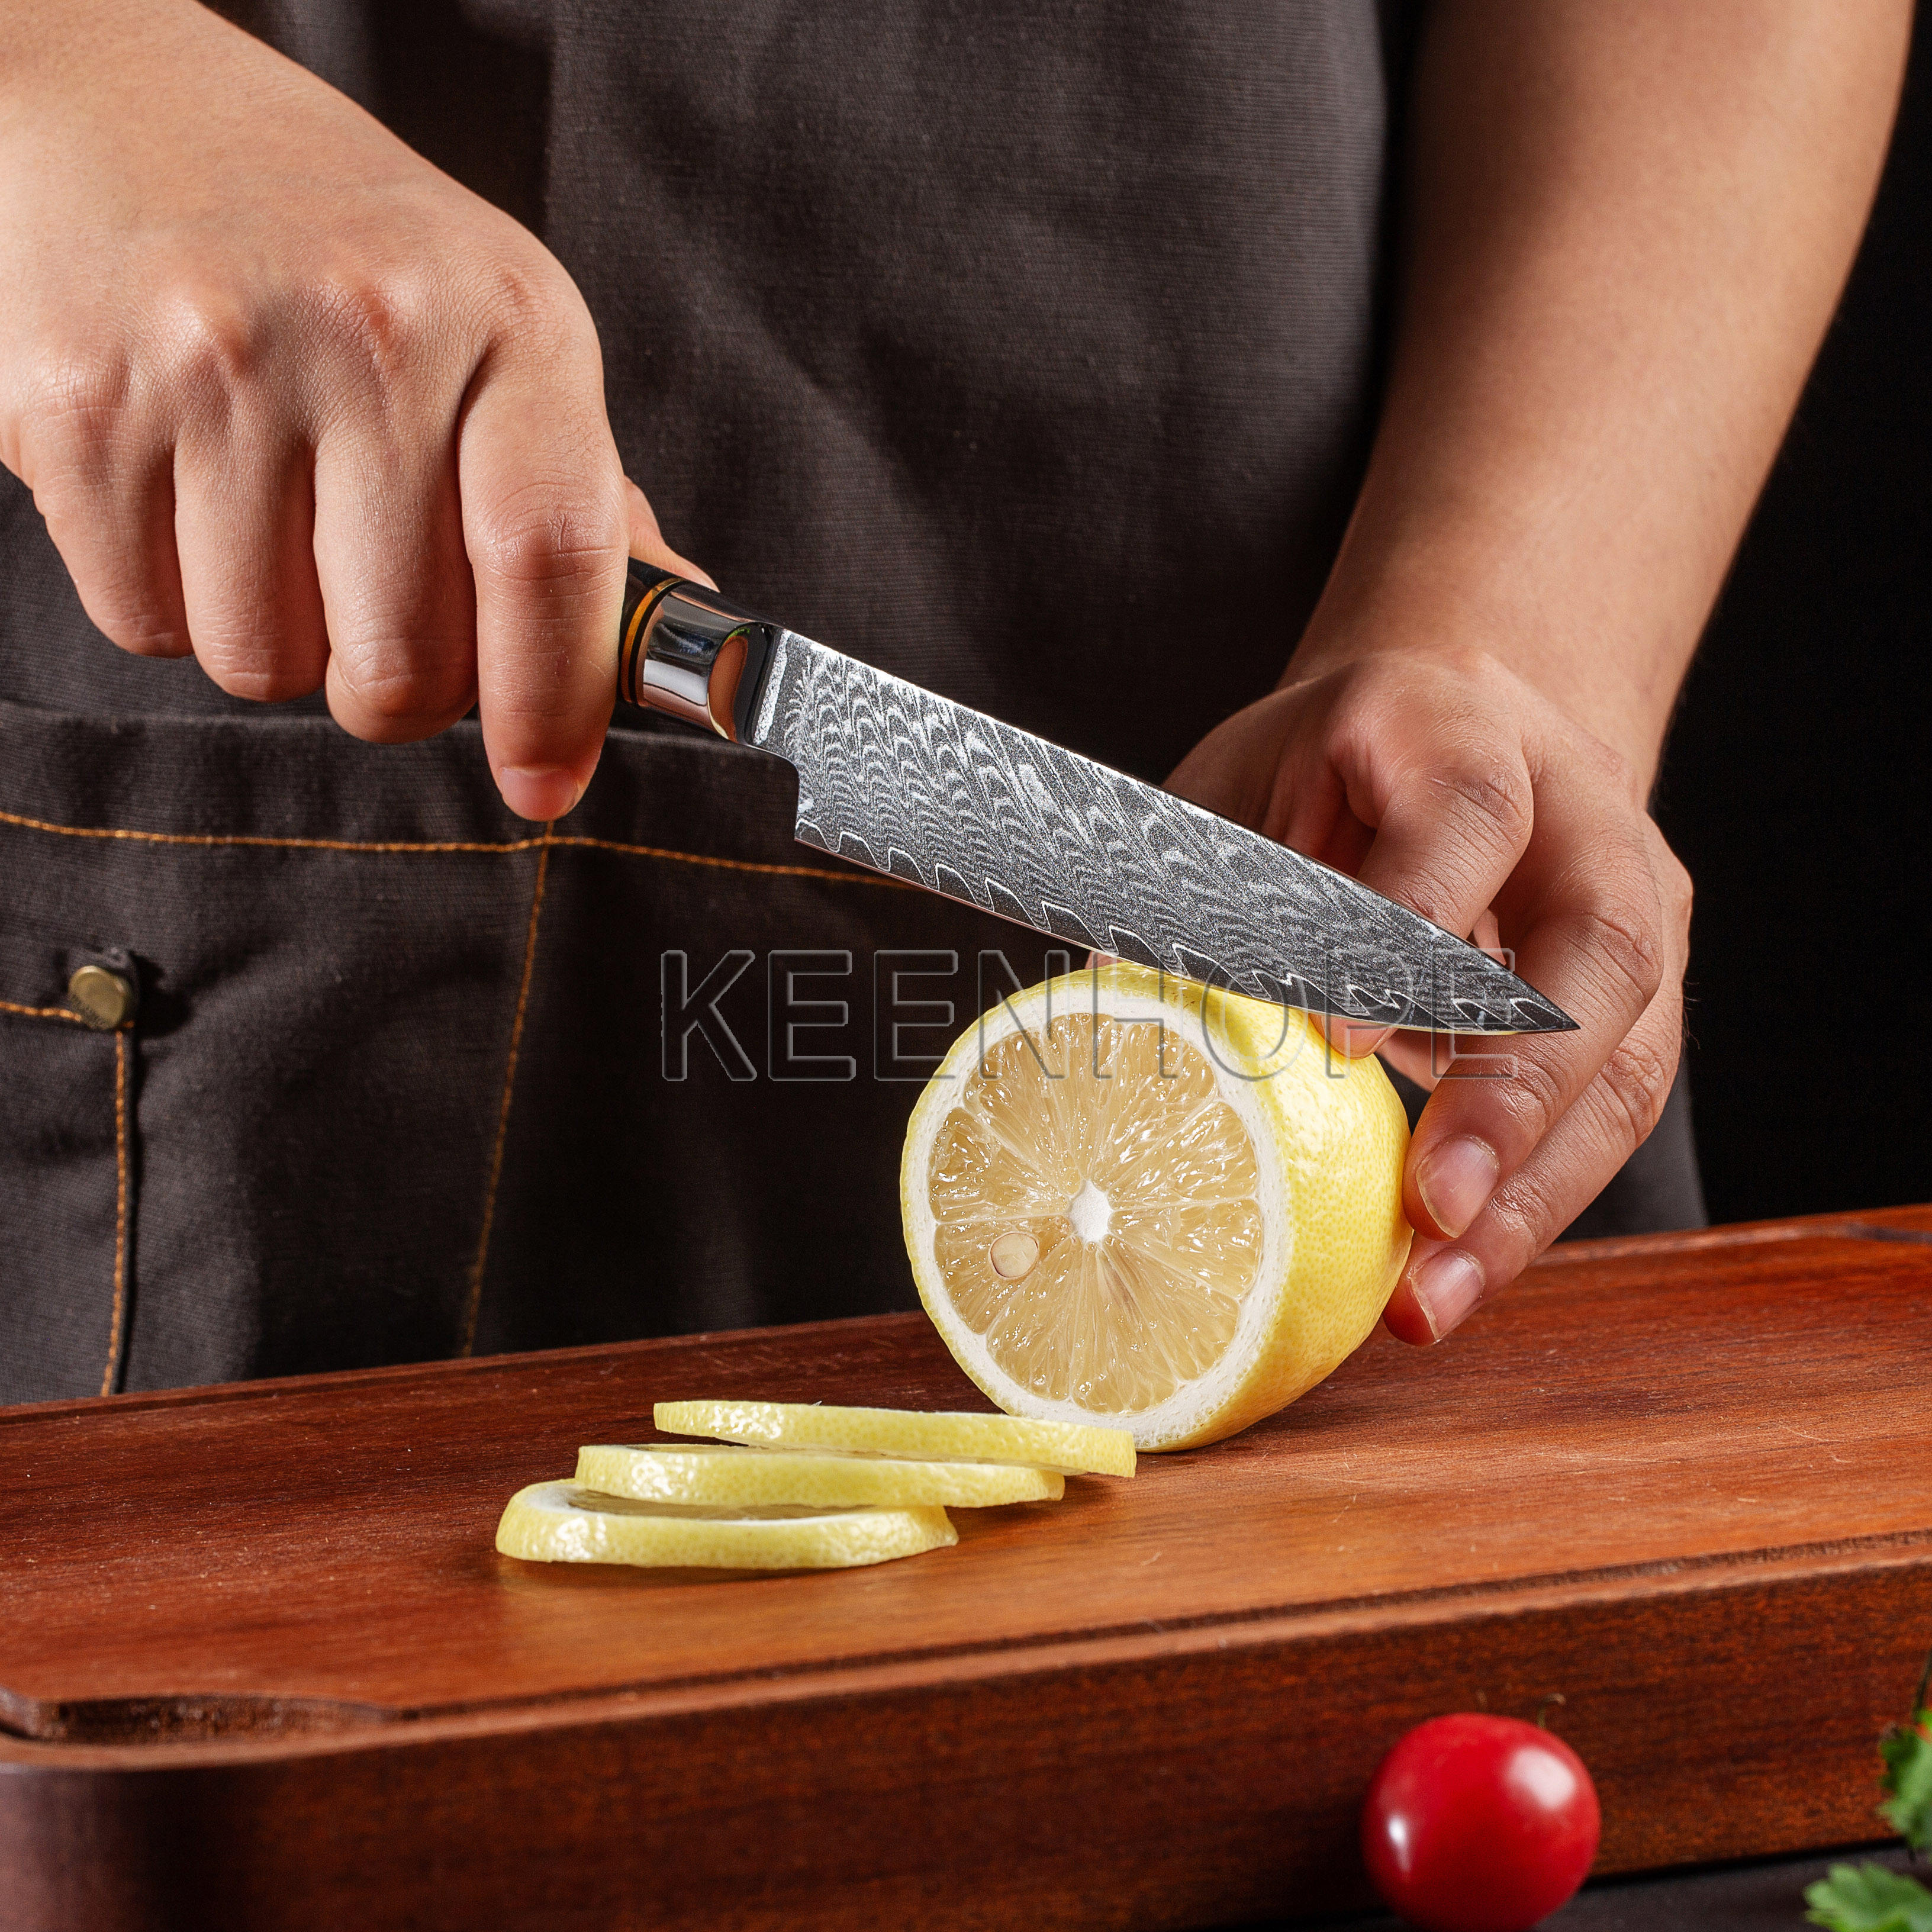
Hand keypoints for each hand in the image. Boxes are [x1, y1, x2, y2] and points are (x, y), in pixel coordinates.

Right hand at [0, 0, 701, 818]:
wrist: (132, 110)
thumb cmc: (351, 252)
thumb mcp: (504, 334)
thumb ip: (585, 497)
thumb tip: (676, 633)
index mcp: (509, 323)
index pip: (550, 552)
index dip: (554, 702)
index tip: (546, 782)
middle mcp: (366, 331)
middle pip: (402, 661)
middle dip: (398, 687)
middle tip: (382, 613)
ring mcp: (212, 362)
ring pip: (264, 666)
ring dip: (281, 643)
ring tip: (278, 523)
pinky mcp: (75, 404)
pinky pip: (147, 626)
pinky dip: (175, 604)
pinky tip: (193, 500)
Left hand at [1166, 646, 1692, 1343]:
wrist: (1464, 727)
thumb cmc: (1322, 777)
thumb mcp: (1241, 796)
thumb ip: (1202, 898)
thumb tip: (1105, 1025)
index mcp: (1457, 727)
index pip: (1468, 814)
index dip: (1413, 923)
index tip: (1339, 1038)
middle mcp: (1576, 808)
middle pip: (1599, 952)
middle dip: (1515, 1094)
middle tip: (1432, 1205)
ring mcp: (1635, 905)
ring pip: (1631, 1056)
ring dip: (1533, 1191)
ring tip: (1440, 1294)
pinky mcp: (1646, 996)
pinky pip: (1611, 1112)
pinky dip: (1532, 1203)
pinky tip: (1456, 1275)